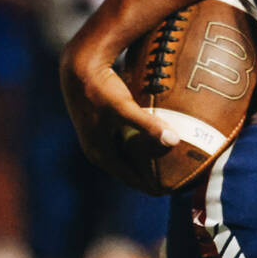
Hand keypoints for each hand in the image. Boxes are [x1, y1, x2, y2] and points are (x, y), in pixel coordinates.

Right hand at [58, 36, 178, 189]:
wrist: (80, 67)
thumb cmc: (100, 89)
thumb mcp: (124, 108)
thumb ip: (148, 125)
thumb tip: (174, 141)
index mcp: (100, 153)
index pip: (130, 178)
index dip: (150, 185)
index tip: (171, 190)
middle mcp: (98, 149)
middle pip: (129, 170)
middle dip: (150, 176)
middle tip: (176, 179)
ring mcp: (100, 137)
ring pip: (128, 156)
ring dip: (146, 160)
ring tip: (170, 163)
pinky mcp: (104, 124)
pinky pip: (127, 141)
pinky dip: (142, 144)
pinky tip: (158, 138)